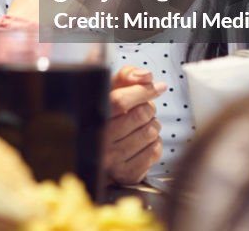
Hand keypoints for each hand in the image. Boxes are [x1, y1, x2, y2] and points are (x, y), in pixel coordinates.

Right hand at [102, 65, 166, 184]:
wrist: (97, 152)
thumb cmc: (108, 114)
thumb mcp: (110, 90)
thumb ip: (126, 76)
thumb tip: (146, 76)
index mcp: (91, 116)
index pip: (120, 100)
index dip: (142, 91)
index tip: (157, 87)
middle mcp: (99, 139)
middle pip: (140, 115)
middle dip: (149, 108)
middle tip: (144, 109)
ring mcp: (112, 159)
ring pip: (150, 133)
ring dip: (153, 125)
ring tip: (143, 125)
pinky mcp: (126, 174)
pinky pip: (154, 152)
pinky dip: (155, 143)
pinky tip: (144, 142)